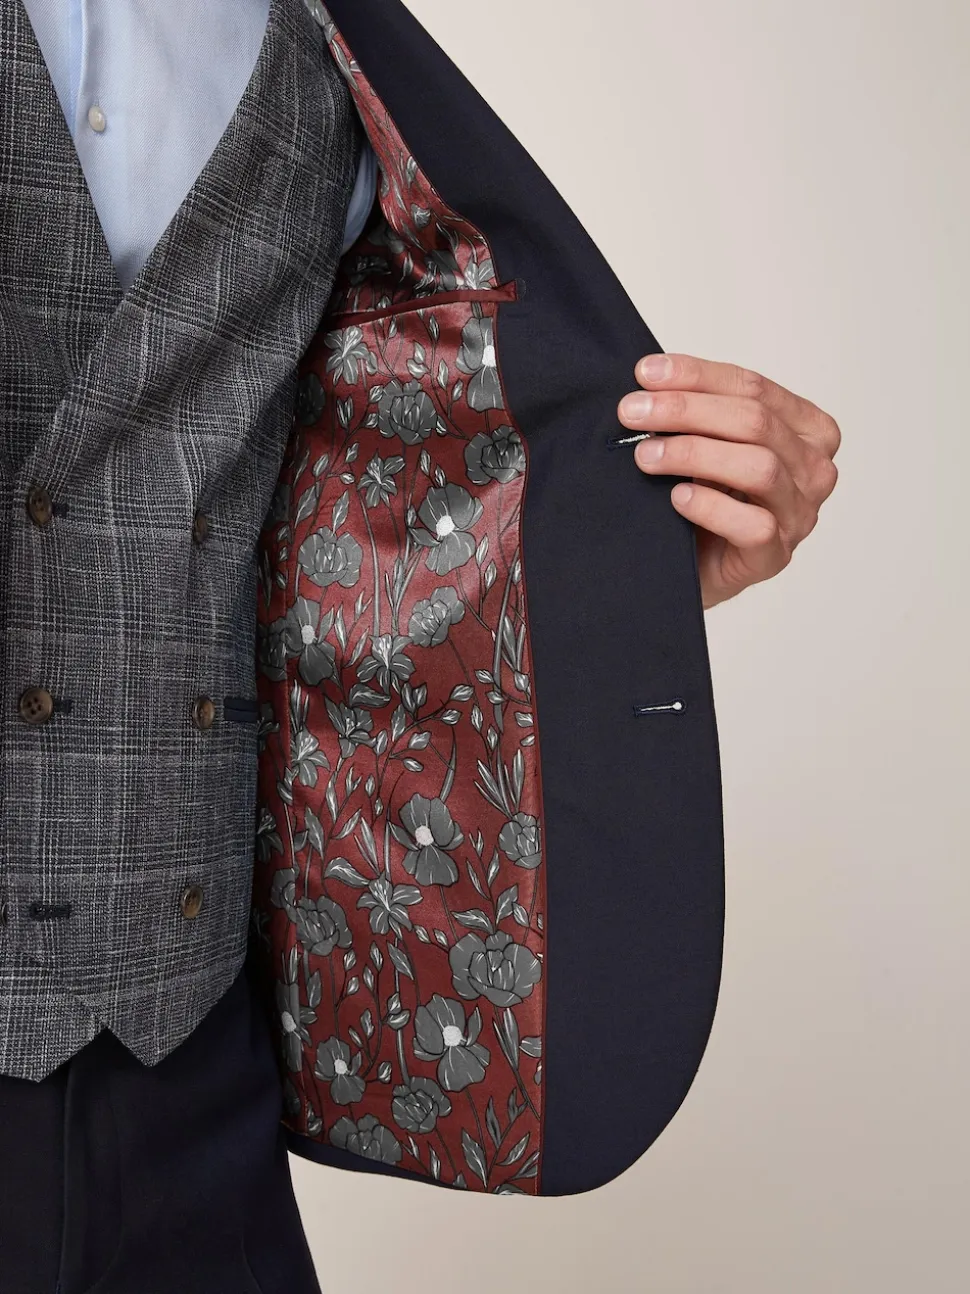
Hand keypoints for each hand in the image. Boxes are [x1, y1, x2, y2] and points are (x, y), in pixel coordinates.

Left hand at [617, 354, 840, 609]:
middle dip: (686, 411)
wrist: (691, 566)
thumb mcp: (707, 443)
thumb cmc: (705, 499)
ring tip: (646, 456)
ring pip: (759, 468)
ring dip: (694, 454)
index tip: (645, 373)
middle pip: (755, 422)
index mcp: (807, 430)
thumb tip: (650, 377)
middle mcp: (813, 470)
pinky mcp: (775, 555)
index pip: (754, 388)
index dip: (697, 376)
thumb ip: (697, 410)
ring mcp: (800, 515)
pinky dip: (712, 506)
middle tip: (632, 413)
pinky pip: (753, 525)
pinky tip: (677, 497)